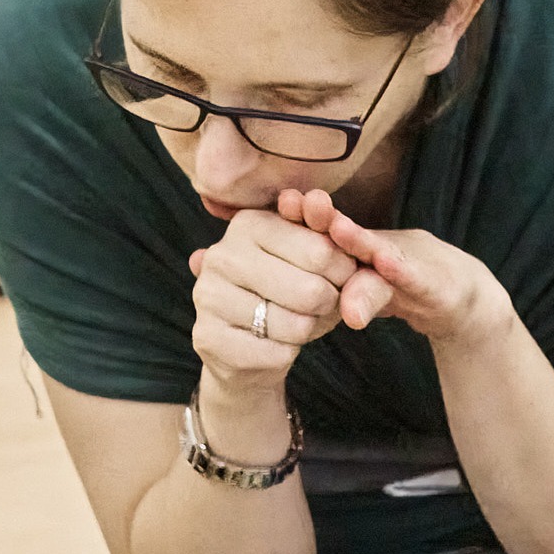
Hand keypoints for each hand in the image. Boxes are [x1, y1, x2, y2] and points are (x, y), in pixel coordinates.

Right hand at [184, 191, 362, 389]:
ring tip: (295, 324)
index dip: (345, 275)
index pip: (322, 250)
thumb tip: (318, 200)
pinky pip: (278, 353)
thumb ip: (329, 236)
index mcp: (249, 224)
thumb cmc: (291, 295)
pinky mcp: (209, 338)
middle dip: (330, 306)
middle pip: (313, 290)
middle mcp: (223, 255)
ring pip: (296, 324)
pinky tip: (274, 345)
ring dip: (309, 331)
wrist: (247, 347)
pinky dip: (289, 354)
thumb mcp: (315, 263)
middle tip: (320, 307)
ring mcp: (209, 296)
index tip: (338, 280)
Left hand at [307, 192, 511, 346]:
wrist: (462, 296)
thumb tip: (315, 309)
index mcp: (354, 249)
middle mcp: (378, 249)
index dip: (301, 216)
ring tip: (338, 228)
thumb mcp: (367, 294)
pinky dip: (401, 270)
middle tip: (304, 204)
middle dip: (325, 217)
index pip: (321, 231)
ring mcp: (406, 264)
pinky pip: (413, 278)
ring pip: (378, 250)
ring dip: (357, 237)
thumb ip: (344, 294)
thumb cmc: (403, 288)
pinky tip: (387, 263)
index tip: (283, 202)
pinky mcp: (434, 285)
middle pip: (346, 232)